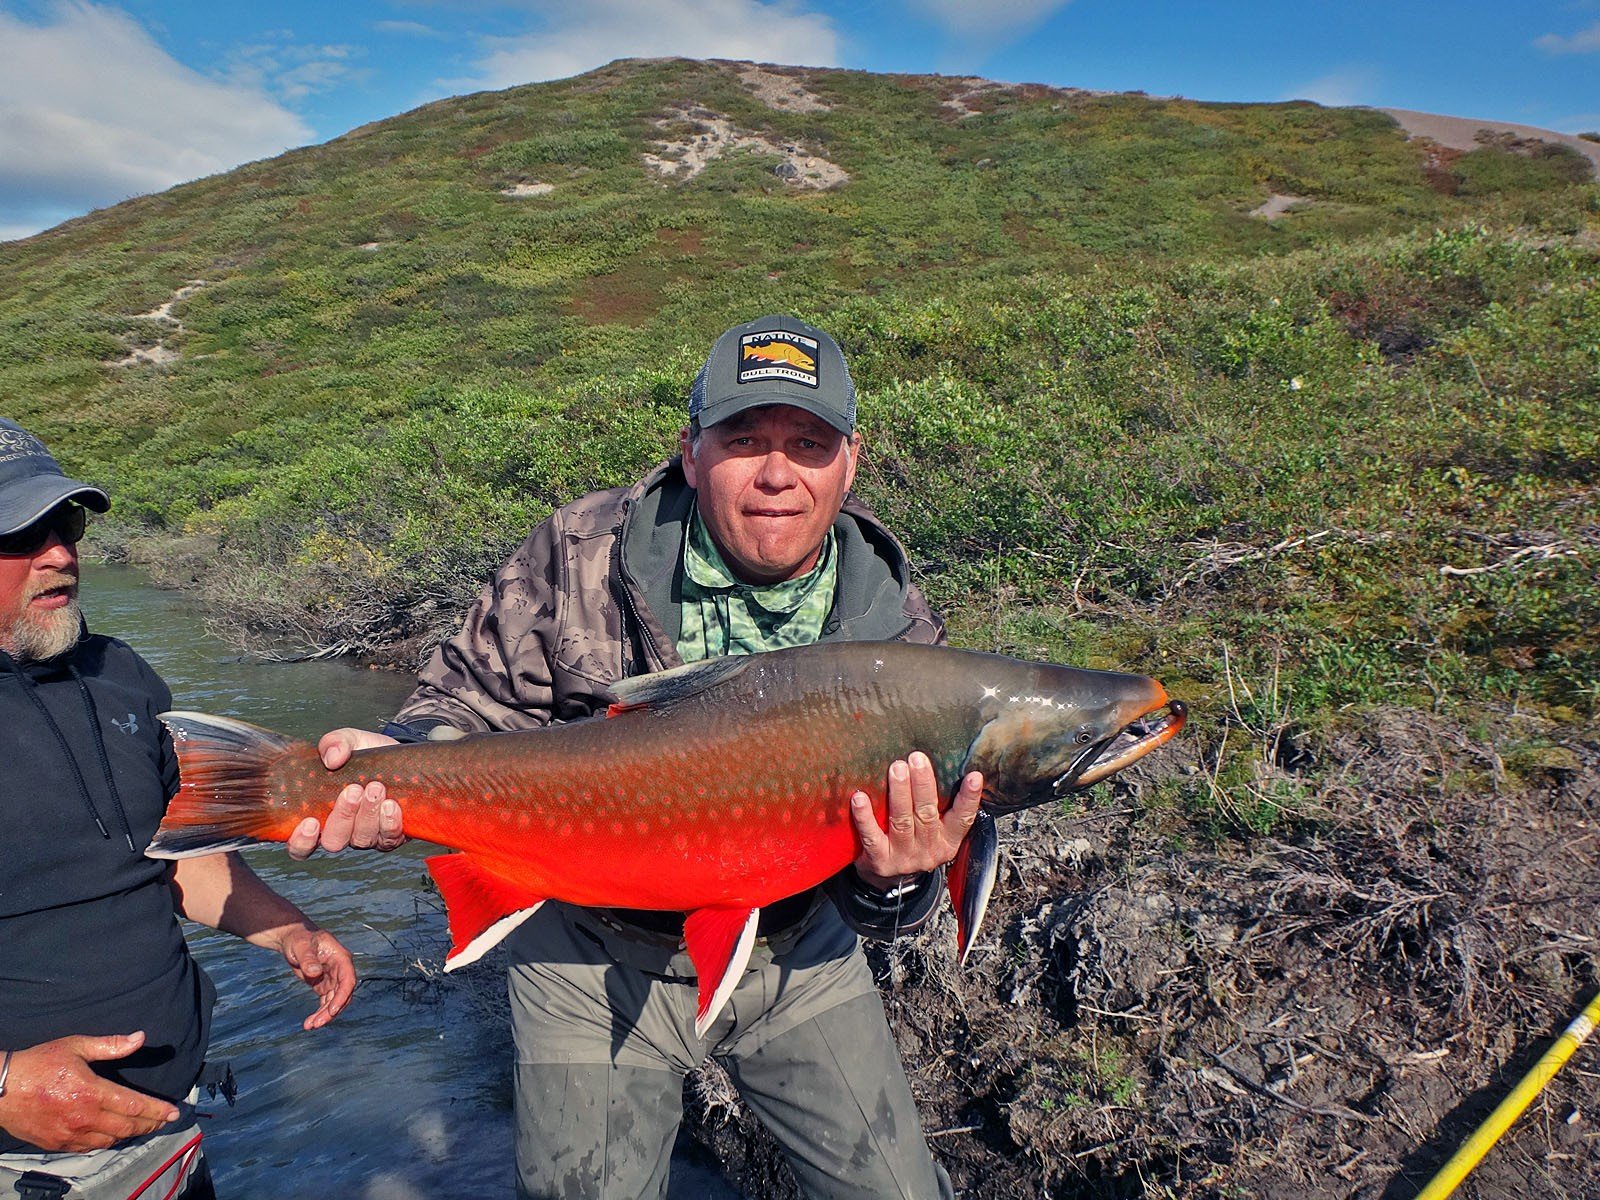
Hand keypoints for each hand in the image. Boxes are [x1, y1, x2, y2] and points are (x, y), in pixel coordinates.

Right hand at [0, 1033, 179, 1151]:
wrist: (0, 1089)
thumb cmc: (39, 1064)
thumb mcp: (76, 1046)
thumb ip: (110, 1045)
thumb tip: (139, 1038)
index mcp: (92, 1093)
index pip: (134, 1105)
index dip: (157, 1109)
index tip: (174, 1111)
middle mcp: (84, 1118)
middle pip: (128, 1126)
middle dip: (151, 1124)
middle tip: (165, 1120)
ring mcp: (70, 1134)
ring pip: (111, 1140)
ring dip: (132, 1134)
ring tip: (145, 1126)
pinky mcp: (58, 1143)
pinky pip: (90, 1147)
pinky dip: (108, 1141)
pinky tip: (115, 1134)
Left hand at [276, 926, 357, 1029]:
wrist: (293, 939)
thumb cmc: (299, 938)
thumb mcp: (301, 945)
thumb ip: (308, 958)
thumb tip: (315, 972)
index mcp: (340, 958)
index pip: (348, 980)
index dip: (342, 996)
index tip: (332, 1011)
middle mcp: (340, 970)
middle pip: (342, 994)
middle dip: (331, 1011)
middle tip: (317, 1023)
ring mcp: (333, 979)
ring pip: (334, 1001)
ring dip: (324, 1015)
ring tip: (310, 1026)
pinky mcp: (324, 985)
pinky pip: (325, 1002)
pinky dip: (319, 1013)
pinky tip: (310, 1022)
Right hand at [286, 728, 402, 858]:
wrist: (402, 759)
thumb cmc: (367, 757)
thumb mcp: (349, 740)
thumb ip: (334, 743)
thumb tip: (332, 757)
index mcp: (320, 815)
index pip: (301, 845)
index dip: (301, 841)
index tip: (310, 821)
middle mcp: (342, 831)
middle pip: (333, 841)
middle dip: (342, 817)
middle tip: (353, 790)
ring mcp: (367, 836)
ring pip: (361, 839)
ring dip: (368, 814)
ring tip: (376, 787)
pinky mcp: (391, 835)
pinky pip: (389, 839)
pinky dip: (389, 823)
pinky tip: (391, 805)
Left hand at [850, 752, 982, 890]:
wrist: (886, 880)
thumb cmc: (911, 843)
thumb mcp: (935, 831)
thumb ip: (940, 806)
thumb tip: (945, 764)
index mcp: (948, 841)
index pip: (963, 819)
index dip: (969, 798)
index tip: (974, 776)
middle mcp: (929, 850)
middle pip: (927, 815)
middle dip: (923, 785)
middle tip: (917, 759)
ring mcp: (904, 857)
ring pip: (902, 822)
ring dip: (900, 793)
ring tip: (897, 769)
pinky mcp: (880, 861)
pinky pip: (872, 836)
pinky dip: (865, 816)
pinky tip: (859, 797)